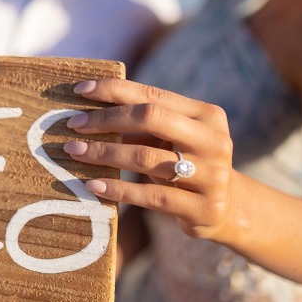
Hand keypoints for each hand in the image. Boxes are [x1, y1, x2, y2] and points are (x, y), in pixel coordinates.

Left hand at [63, 79, 235, 241]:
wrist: (227, 210)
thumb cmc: (185, 163)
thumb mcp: (173, 139)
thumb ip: (143, 122)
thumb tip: (88, 109)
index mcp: (207, 114)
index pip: (153, 94)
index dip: (114, 90)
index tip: (80, 90)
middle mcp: (214, 140)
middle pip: (150, 117)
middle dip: (106, 119)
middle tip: (73, 125)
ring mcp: (212, 175)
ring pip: (146, 157)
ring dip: (104, 153)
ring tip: (74, 152)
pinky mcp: (202, 208)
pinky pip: (151, 196)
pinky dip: (118, 189)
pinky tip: (92, 185)